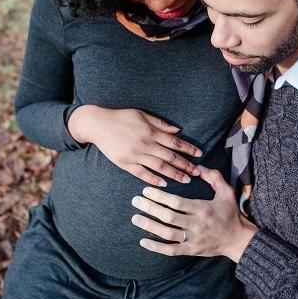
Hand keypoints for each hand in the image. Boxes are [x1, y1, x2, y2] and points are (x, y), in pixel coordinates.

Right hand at [67, 104, 202, 184]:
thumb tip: (178, 131)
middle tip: (197, 172)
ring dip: (174, 174)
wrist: (98, 125)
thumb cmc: (121, 117)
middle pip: (170, 157)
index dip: (188, 149)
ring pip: (159, 167)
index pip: (174, 142)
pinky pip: (143, 174)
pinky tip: (164, 184)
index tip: (199, 155)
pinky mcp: (126, 164)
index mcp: (150, 131)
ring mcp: (135, 155)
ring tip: (186, 180)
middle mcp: (145, 144)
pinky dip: (154, 179)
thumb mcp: (142, 114)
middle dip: (185, 165)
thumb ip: (160, 123)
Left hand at [131, 167, 254, 261]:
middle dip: (150, 208)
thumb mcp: (226, 191)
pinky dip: (157, 247)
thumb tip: (198, 166)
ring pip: (167, 233)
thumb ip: (213, 177)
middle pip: (169, 216)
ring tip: (135, 218)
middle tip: (135, 201)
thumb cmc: (230, 214)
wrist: (238, 240)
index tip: (146, 190)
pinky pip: (171, 250)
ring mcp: (193, 239)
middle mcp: (196, 224)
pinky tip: (143, 241)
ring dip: (150, 226)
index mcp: (203, 208)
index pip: (177, 202)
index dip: (160, 196)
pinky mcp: (191, 250)